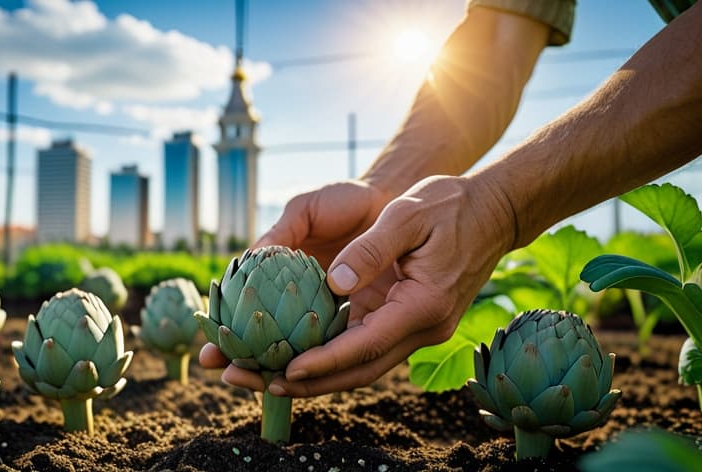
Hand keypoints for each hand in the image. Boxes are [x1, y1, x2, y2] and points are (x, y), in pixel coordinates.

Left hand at [203, 175, 515, 393]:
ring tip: (261, 377)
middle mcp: (422, 327)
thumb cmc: (450, 204)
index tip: (284, 372)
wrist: (493, 211)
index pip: (365, 345)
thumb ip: (372, 249)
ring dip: (314, 376)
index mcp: (423, 305)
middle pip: (358, 370)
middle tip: (255, 383)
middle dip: (307, 383)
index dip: (323, 362)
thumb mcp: (408, 215)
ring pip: (360, 365)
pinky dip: (330, 356)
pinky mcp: (407, 320)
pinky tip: (294, 354)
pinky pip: (364, 346)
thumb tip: (335, 282)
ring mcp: (417, 328)